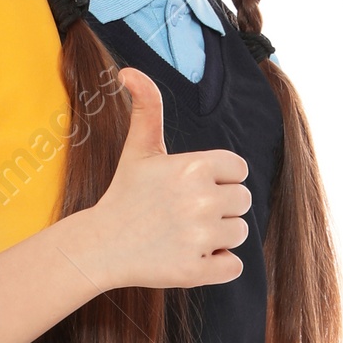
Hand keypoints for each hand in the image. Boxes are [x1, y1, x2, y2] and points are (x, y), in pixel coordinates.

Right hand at [79, 67, 251, 294]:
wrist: (100, 246)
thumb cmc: (125, 195)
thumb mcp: (139, 149)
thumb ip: (147, 107)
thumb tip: (128, 71)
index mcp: (194, 167)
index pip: (238, 170)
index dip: (220, 179)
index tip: (194, 188)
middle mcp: (201, 200)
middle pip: (243, 202)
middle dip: (221, 208)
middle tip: (187, 214)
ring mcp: (199, 238)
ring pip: (240, 233)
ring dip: (220, 237)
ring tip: (187, 234)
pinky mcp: (195, 271)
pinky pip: (233, 266)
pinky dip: (219, 265)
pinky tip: (192, 256)